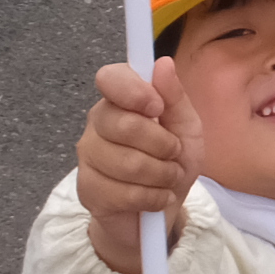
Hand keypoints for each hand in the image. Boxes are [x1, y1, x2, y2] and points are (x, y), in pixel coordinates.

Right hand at [78, 58, 205, 272]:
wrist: (161, 210)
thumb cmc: (173, 161)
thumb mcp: (187, 127)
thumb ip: (175, 96)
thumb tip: (163, 63)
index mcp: (120, 100)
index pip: (110, 78)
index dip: (135, 91)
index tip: (157, 108)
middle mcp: (98, 124)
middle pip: (125, 125)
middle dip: (163, 145)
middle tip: (174, 154)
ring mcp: (88, 157)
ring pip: (128, 163)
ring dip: (162, 175)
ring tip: (168, 177)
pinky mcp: (87, 190)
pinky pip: (124, 193)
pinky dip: (153, 197)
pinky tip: (157, 197)